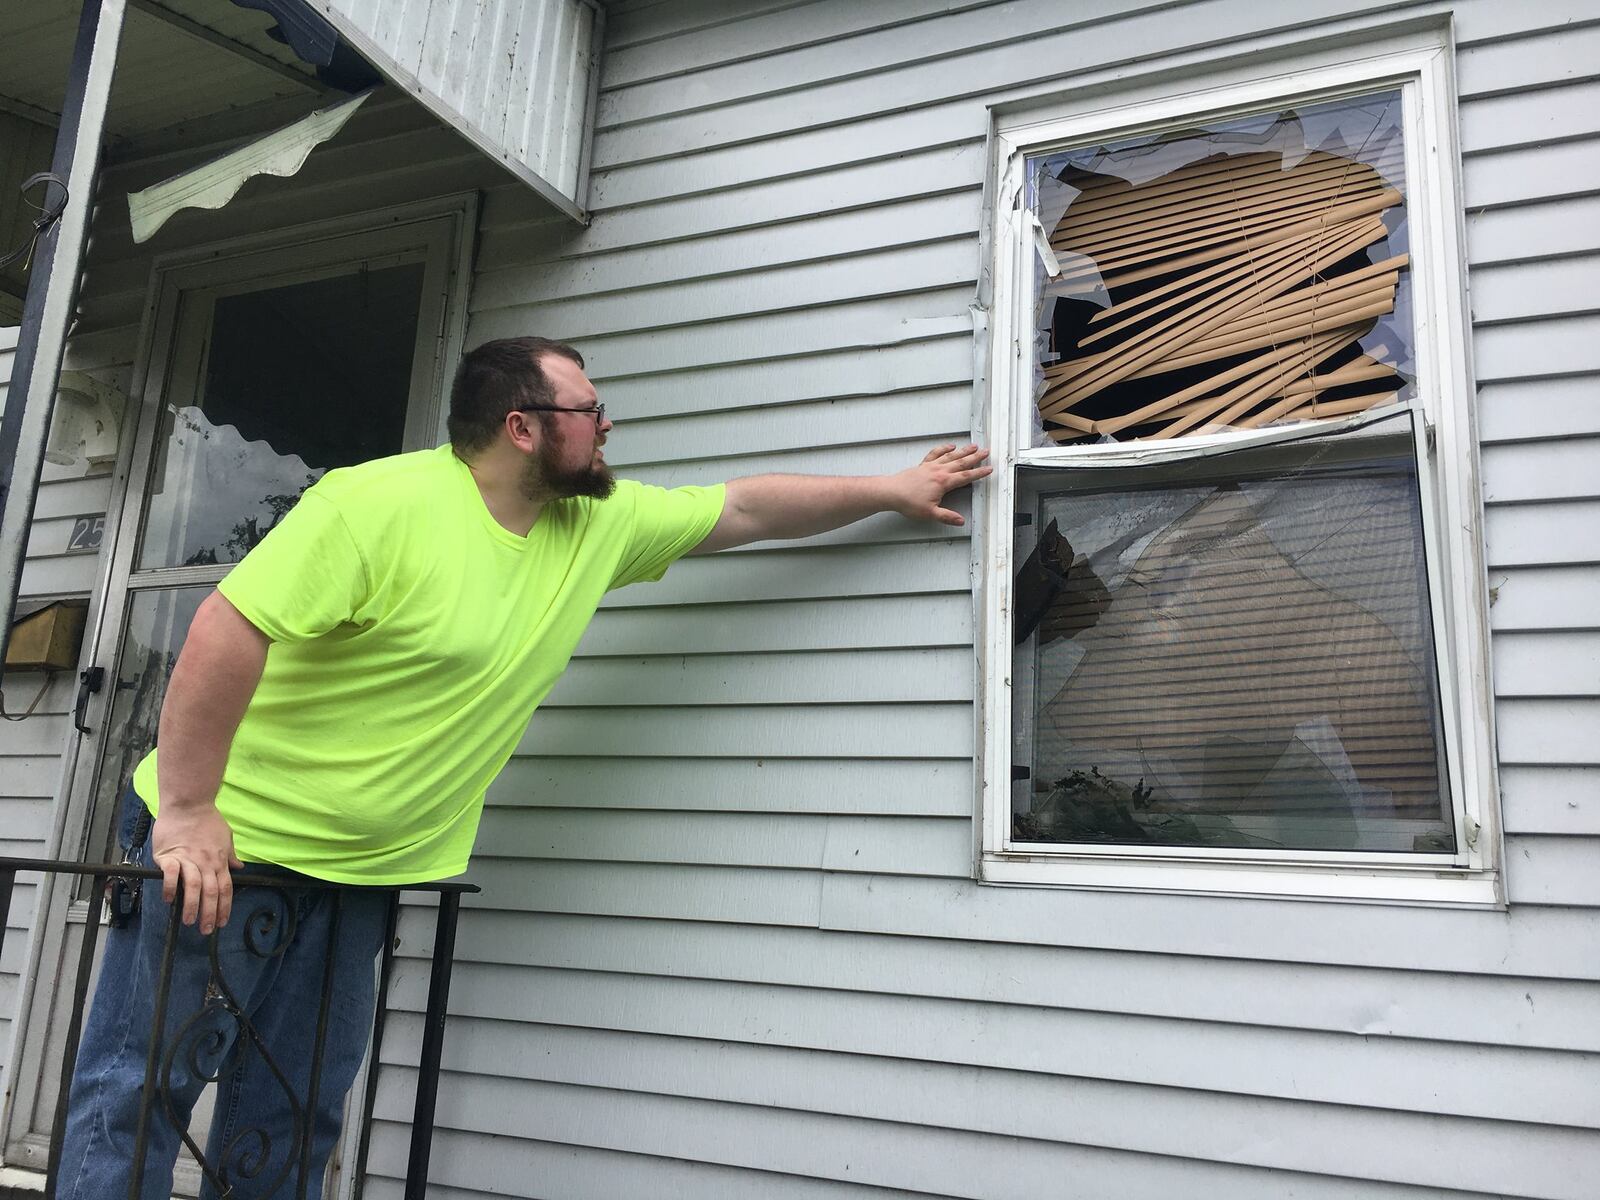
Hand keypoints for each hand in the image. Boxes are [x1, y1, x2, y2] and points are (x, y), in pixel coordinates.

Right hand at [151, 804, 243, 933]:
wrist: (189, 803)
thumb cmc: (207, 819)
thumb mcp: (226, 837)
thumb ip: (230, 855)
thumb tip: (239, 868)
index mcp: (220, 861)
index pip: (225, 888)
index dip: (225, 907)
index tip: (222, 922)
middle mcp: (207, 862)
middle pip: (211, 892)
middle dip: (210, 913)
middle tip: (206, 930)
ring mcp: (189, 859)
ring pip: (194, 886)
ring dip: (192, 906)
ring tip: (189, 921)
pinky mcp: (171, 855)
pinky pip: (172, 874)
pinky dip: (172, 888)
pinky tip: (170, 900)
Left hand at [890, 443, 992, 525]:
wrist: (891, 492)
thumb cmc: (908, 502)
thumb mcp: (930, 514)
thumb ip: (947, 516)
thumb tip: (960, 520)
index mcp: (943, 482)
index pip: (966, 477)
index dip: (979, 473)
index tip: (989, 469)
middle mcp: (939, 471)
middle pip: (961, 462)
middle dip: (975, 457)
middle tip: (986, 452)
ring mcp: (931, 466)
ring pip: (951, 456)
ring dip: (963, 451)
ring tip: (973, 446)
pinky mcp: (923, 465)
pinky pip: (936, 453)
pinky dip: (944, 449)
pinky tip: (950, 446)